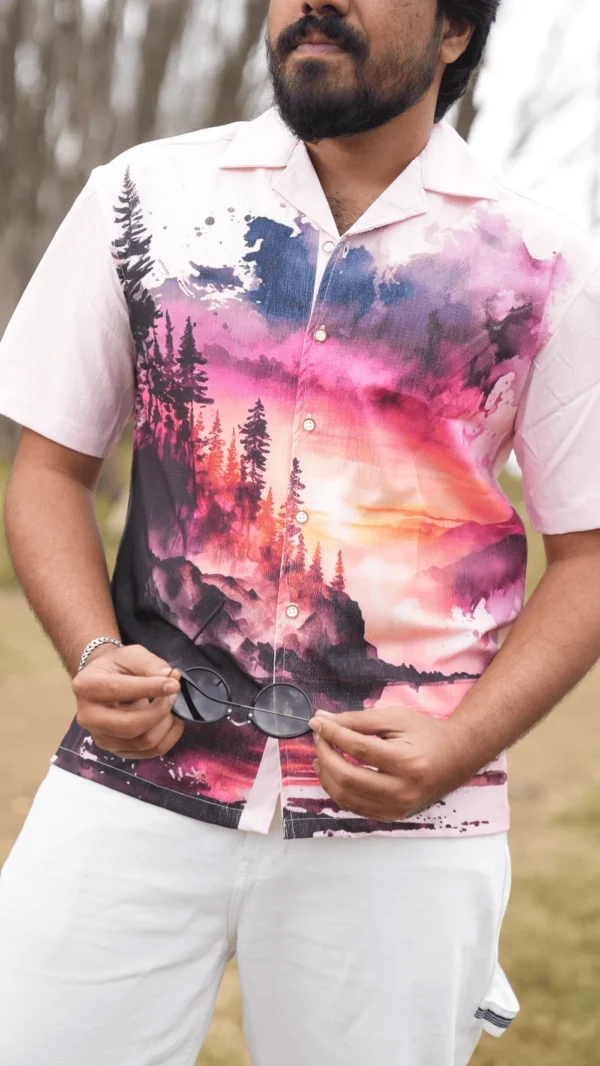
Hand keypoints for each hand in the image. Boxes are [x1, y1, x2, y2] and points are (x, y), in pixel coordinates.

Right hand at [72, 643, 183, 759]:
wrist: (102, 681)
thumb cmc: (117, 666)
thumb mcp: (132, 655)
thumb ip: (151, 664)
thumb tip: (171, 678)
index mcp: (88, 686)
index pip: (120, 691)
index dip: (151, 688)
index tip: (174, 685)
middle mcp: (88, 717)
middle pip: (132, 725)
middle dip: (160, 711)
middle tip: (173, 696)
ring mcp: (101, 737)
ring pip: (143, 741)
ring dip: (166, 724)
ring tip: (171, 707)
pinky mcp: (115, 750)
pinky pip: (148, 752)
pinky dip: (167, 737)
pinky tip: (171, 721)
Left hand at [309, 706, 479, 822]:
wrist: (457, 758)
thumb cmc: (426, 733)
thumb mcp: (395, 718)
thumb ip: (358, 720)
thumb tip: (322, 719)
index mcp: (407, 762)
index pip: (359, 749)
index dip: (333, 734)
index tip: (317, 722)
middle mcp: (403, 790)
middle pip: (348, 777)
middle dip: (325, 755)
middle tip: (319, 737)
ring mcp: (398, 808)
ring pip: (346, 797)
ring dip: (326, 774)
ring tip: (321, 754)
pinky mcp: (392, 815)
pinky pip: (354, 807)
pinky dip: (337, 789)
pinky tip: (332, 772)